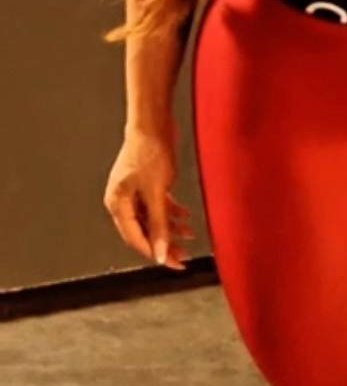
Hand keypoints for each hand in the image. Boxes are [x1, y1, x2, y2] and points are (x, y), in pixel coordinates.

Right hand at [103, 124, 193, 270]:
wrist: (153, 122)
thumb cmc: (149, 152)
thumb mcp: (156, 192)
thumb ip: (159, 224)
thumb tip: (160, 253)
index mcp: (117, 204)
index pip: (135, 238)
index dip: (154, 252)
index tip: (171, 263)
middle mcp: (123, 200)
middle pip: (144, 230)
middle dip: (164, 243)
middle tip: (183, 257)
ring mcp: (134, 191)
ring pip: (153, 218)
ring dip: (170, 227)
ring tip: (189, 235)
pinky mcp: (146, 183)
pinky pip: (158, 205)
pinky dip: (171, 212)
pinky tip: (186, 217)